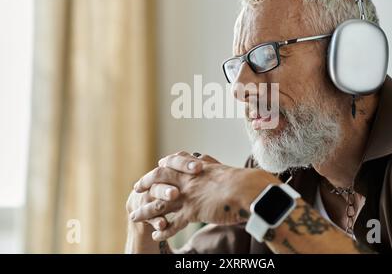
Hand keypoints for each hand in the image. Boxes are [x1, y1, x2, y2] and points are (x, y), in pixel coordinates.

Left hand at [130, 151, 278, 240]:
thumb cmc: (248, 181)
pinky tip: (156, 236)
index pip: (175, 161)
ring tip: (135, 216)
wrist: (250, 190)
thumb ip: (219, 170)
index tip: (157, 166)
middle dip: (147, 183)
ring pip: (160, 202)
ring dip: (146, 210)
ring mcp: (189, 194)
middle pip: (160, 179)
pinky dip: (163, 230)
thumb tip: (219, 167)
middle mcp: (190, 179)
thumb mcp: (229, 171)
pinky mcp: (193, 211)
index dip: (164, 165)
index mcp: (200, 167)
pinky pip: (173, 222)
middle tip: (136, 188)